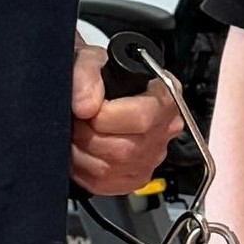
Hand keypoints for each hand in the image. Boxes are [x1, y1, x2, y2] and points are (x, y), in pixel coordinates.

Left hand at [71, 43, 179, 195]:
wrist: (92, 93)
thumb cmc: (98, 76)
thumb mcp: (90, 59)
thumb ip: (86, 73)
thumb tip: (85, 105)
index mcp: (166, 96)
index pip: (142, 117)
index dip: (105, 115)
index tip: (85, 108)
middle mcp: (165, 130)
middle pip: (124, 149)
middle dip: (88, 135)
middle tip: (76, 120)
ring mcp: (151, 158)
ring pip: (109, 169)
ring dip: (81, 152)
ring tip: (76, 132)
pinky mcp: (133, 179)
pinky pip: (102, 184)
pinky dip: (81, 169)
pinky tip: (80, 150)